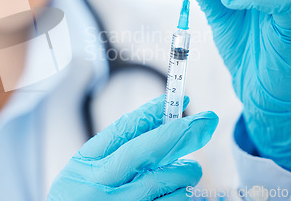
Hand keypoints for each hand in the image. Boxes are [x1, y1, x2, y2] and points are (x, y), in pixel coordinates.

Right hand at [48, 96, 217, 200]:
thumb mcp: (84, 176)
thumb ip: (114, 156)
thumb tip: (161, 129)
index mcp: (84, 164)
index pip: (121, 129)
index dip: (152, 111)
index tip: (177, 100)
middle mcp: (97, 185)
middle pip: (145, 150)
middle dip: (179, 132)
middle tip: (206, 121)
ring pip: (162, 181)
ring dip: (185, 171)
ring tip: (191, 169)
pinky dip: (181, 195)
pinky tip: (182, 192)